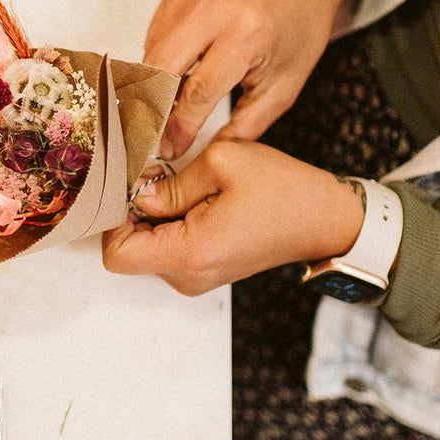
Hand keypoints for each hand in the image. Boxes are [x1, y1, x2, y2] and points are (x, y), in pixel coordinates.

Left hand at [102, 139, 364, 295]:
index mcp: (190, 253)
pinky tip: (196, 197)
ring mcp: (196, 277)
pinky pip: (168, 247)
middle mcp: (188, 275)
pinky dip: (171, 222)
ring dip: (155, 215)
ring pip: (147, 247)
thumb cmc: (283, 190)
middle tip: (161, 176)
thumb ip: (169, 182)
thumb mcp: (222, 162)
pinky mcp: (203, 269)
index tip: (133, 186)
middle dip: (134, 212)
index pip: (116, 255)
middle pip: (129, 250)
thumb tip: (136, 194)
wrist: (325, 219)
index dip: (114, 218)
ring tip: (186, 184)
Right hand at [145, 0, 359, 159]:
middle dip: (153, 108)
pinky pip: (154, 37)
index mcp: (245, 34)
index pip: (196, 92)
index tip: (168, 150)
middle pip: (160, 70)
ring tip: (166, 110)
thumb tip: (206, 155)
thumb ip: (244, 126)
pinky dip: (159, 62)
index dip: (178, 128)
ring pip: (150, 54)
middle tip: (153, 136)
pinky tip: (177, 76)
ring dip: (153, 87)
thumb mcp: (284, 86)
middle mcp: (212, 8)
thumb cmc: (297, 27)